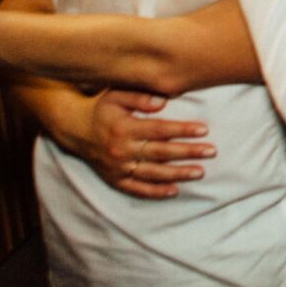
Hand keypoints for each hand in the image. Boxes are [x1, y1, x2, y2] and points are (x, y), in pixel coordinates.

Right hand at [66, 89, 214, 200]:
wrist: (74, 128)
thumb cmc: (102, 108)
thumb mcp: (116, 94)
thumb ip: (140, 96)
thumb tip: (164, 101)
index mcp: (125, 128)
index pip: (160, 130)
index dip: (182, 130)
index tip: (204, 130)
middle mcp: (122, 150)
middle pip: (160, 153)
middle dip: (188, 152)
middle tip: (211, 151)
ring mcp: (118, 167)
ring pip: (152, 173)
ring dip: (177, 174)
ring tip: (200, 172)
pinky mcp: (114, 179)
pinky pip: (136, 189)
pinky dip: (155, 191)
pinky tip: (174, 191)